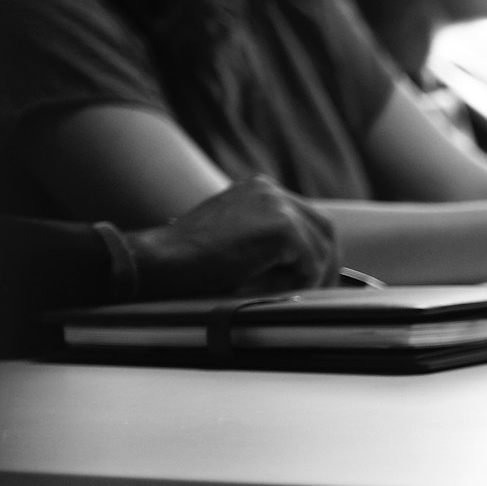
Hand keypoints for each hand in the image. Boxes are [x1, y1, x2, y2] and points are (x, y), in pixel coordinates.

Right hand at [123, 177, 338, 298]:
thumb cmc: (188, 262)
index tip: (311, 278)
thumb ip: (267, 244)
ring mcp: (277, 204)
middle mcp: (270, 190)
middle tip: (317, 292)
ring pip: (320, 246)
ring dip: (309, 276)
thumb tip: (305, 270)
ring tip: (285, 294)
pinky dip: (300, 281)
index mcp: (259, 191)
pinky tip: (275, 290)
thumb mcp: (235, 242)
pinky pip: (311, 261)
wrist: (161, 262)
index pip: (307, 218)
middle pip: (323, 227)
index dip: (315, 251)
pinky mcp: (281, 226)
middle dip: (325, 263)